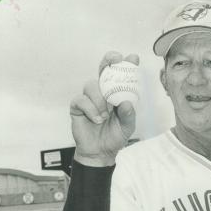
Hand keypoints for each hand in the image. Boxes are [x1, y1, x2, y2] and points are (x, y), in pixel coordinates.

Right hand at [70, 51, 138, 166]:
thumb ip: (129, 115)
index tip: (133, 58)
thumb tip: (126, 103)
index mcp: (117, 94)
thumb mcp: (127, 127)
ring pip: (91, 85)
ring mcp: (89, 98)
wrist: (100, 152)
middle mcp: (103, 92)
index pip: (121, 75)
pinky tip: (97, 119)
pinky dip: (90, 109)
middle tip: (115, 60)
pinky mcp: (77, 107)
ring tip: (105, 116)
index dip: (126, 64)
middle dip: (109, 61)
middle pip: (103, 69)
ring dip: (100, 99)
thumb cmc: (115, 136)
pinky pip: (81, 100)